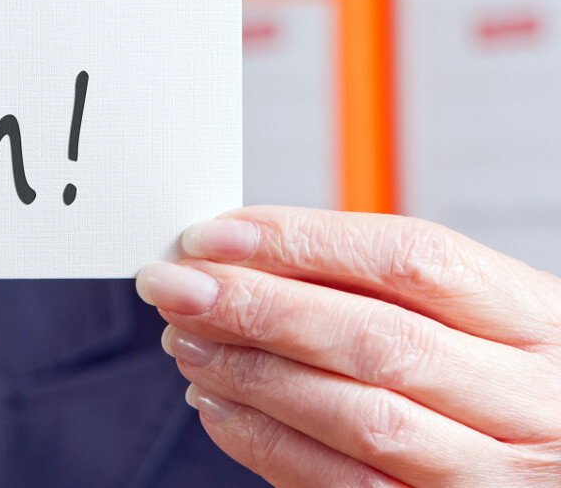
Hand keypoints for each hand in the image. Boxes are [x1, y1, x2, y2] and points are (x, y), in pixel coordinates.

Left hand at [135, 206, 560, 486]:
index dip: (298, 241)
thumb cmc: (511, 379)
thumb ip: (383, 285)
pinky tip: (218, 406)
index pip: (409, 258)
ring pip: (356, 416)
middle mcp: (531, 401)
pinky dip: (266, 443)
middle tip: (176, 286)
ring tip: (186, 340)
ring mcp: (497, 476)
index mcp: (540, 320)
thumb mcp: (485, 315)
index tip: (214, 235)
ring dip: (251, 373)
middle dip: (255, 305)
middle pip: (374, 338)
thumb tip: (242, 253)